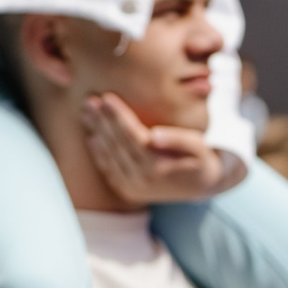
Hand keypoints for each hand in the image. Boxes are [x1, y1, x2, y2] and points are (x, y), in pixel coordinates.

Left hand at [81, 94, 228, 205]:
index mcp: (158, 166)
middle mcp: (142, 179)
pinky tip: (92, 137)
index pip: (131, 135)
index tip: (106, 97)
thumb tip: (154, 135)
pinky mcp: (128, 191)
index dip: (117, 116)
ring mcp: (133, 187)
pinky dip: (99, 154)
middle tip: (89, 100)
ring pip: (109, 156)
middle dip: (102, 121)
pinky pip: (108, 170)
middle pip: (116, 144)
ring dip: (96, 133)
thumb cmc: (200, 158)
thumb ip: (178, 139)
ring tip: (86, 113)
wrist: (202, 185)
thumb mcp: (197, 146)